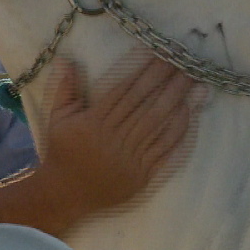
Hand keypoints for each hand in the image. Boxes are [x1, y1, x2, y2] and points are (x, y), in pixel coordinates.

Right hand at [38, 53, 198, 218]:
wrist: (65, 193)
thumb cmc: (62, 151)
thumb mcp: (57, 117)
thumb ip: (65, 88)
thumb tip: (66, 60)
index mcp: (94, 122)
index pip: (125, 91)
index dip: (144, 72)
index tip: (159, 56)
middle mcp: (113, 138)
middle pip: (145, 105)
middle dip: (166, 83)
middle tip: (184, 64)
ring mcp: (129, 158)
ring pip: (157, 125)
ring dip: (177, 102)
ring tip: (192, 84)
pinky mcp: (141, 174)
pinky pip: (163, 150)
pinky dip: (177, 132)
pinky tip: (188, 114)